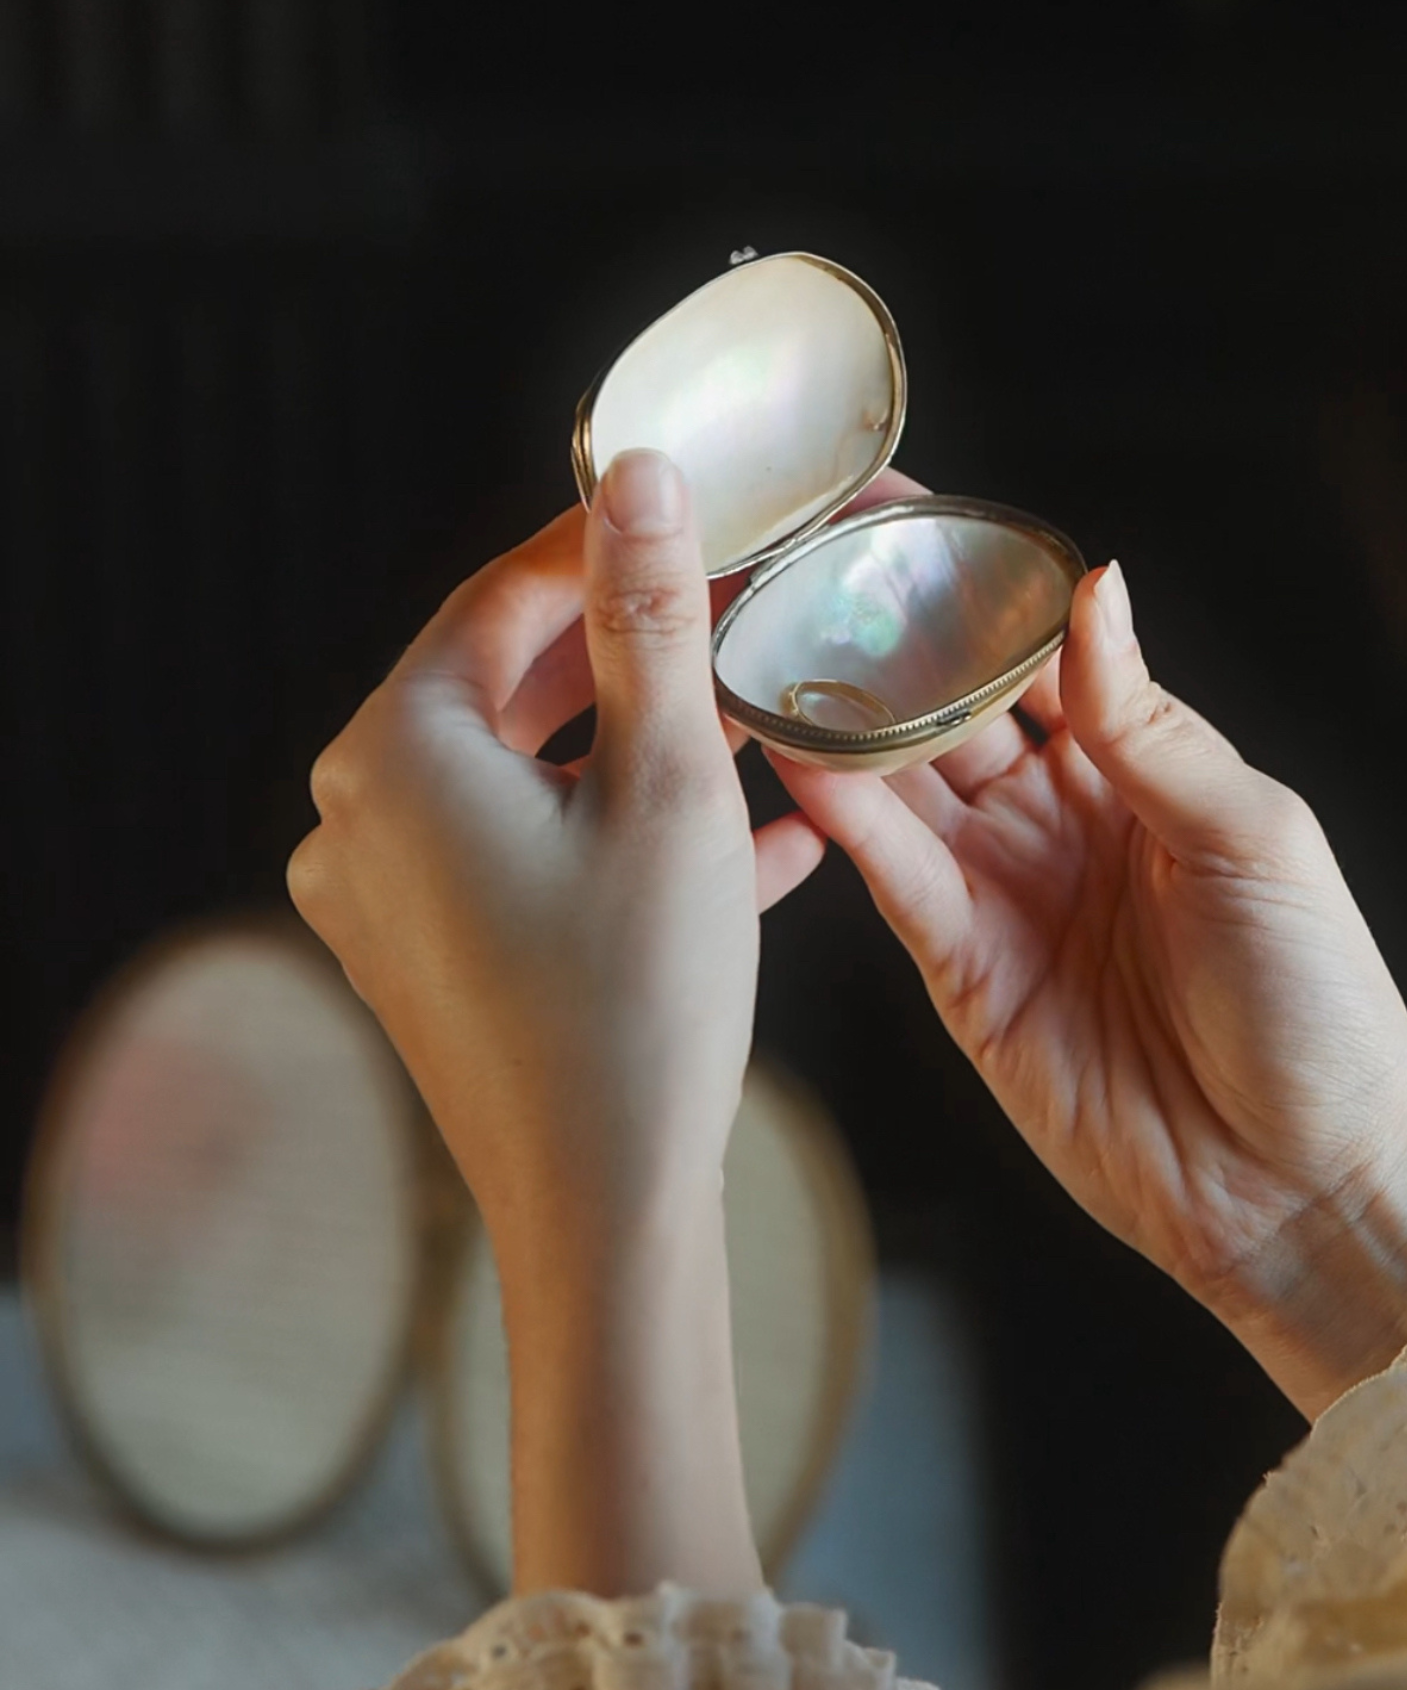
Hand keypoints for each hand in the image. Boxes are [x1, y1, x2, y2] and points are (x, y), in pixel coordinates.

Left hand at [289, 449, 822, 1592]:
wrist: (605, 1213)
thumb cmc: (638, 1004)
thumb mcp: (666, 787)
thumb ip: (648, 621)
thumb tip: (639, 476)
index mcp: (393, 754)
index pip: (505, 597)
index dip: (616, 549)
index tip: (710, 522)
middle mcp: (360, 819)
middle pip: (511, 687)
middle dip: (638, 657)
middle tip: (749, 624)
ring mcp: (386, 898)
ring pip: (530, 777)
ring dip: (644, 750)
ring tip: (763, 729)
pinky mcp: (431, 960)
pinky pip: (530, 859)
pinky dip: (620, 839)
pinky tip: (749, 843)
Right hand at [772, 557, 1406, 1418]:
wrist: (1297, 1187)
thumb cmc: (1316, 1011)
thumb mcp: (1253, 841)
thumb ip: (1152, 726)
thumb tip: (1097, 590)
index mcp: (1145, 767)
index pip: (1036, 648)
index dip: (970, 580)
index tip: (900, 512)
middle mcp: (1062, 819)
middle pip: (949, 705)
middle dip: (877, 636)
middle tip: (796, 565)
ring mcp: (1005, 893)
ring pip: (904, 784)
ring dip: (839, 716)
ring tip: (768, 642)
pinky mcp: (963, 973)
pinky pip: (895, 878)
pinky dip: (847, 821)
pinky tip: (799, 760)